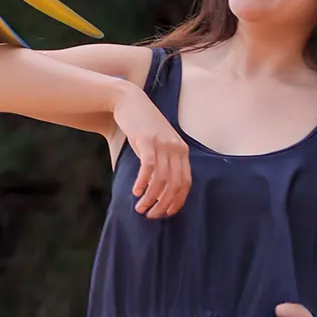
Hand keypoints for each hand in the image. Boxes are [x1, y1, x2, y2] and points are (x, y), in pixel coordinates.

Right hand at [113, 82, 191, 217]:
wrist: (130, 101)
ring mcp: (163, 143)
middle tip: (150, 215)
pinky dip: (143, 183)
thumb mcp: (159, 144)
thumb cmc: (143, 126)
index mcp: (182, 151)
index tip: (165, 213)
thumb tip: (159, 191)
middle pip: (175, 185)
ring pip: (161, 179)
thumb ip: (163, 163)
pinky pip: (149, 167)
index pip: (186, 183)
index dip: (177, 202)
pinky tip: (136, 191)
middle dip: (163, 205)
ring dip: (151, 198)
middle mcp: (176, 148)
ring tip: (140, 208)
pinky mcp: (147, 140)